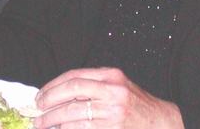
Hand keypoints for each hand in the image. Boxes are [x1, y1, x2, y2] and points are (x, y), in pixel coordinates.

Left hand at [33, 68, 183, 128]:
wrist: (162, 122)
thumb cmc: (137, 105)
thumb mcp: (118, 85)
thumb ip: (94, 84)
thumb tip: (59, 92)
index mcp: (111, 75)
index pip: (74, 76)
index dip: (53, 85)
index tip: (41, 94)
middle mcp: (113, 91)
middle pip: (72, 92)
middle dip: (50, 101)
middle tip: (37, 109)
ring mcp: (113, 112)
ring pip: (74, 114)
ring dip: (53, 120)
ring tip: (42, 123)